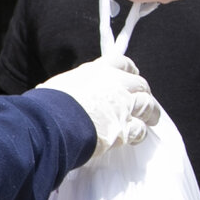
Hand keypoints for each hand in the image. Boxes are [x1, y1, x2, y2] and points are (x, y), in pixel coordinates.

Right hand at [38, 55, 159, 155]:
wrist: (51, 122)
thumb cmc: (49, 103)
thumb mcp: (60, 84)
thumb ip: (73, 86)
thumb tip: (64, 95)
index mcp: (98, 71)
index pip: (122, 64)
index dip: (130, 71)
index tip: (132, 76)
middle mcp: (115, 85)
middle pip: (140, 85)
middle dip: (143, 93)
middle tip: (143, 101)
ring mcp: (122, 107)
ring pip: (148, 105)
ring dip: (150, 112)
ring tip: (150, 119)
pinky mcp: (124, 129)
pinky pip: (140, 129)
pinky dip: (140, 132)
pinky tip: (136, 136)